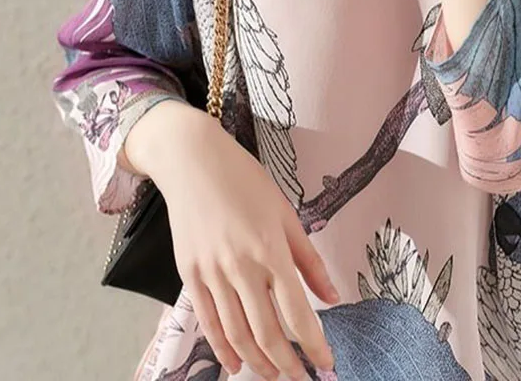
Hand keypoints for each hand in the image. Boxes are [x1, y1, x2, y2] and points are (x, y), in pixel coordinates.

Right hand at [125, 102, 337, 379]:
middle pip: (268, 332)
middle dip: (288, 365)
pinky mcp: (189, 273)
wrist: (193, 161)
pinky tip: (235, 363)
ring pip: (237, 334)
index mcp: (271, 249)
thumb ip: (309, 258)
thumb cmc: (245, 180)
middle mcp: (241, 266)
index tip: (327, 364)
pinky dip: (222, 348)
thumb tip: (332, 295)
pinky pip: (208, 321)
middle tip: (303, 380)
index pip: (297, 313)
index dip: (314, 345)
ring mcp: (211, 272)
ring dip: (259, 363)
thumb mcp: (286, 213)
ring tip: (275, 377)